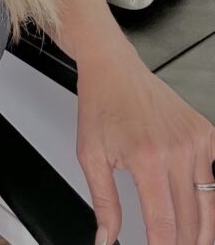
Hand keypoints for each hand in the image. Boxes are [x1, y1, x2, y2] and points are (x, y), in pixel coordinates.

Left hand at [75, 49, 214, 244]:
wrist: (113, 68)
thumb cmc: (101, 105)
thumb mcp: (91, 155)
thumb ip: (104, 203)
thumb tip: (106, 239)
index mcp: (147, 158)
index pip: (164, 224)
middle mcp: (177, 150)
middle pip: (189, 219)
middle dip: (181, 241)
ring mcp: (196, 140)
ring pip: (209, 202)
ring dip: (201, 229)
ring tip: (192, 241)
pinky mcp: (205, 132)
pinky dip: (210, 195)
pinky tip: (201, 207)